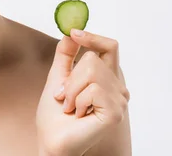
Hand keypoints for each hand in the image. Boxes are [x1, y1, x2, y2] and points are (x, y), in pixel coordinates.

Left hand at [36, 30, 129, 155]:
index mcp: (106, 77)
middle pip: (93, 58)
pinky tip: (79, 115)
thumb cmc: (55, 113)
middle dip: (71, 76)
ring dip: (72, 90)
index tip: (74, 33)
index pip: (110, 47)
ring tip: (72, 108)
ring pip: (92, 71)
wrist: (51, 139)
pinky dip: (78, 101)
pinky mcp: (116, 112)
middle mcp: (117, 88)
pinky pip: (93, 89)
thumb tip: (71, 32)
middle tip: (64, 96)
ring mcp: (119, 100)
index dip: (94, 37)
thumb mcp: (59, 77)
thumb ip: (66, 55)